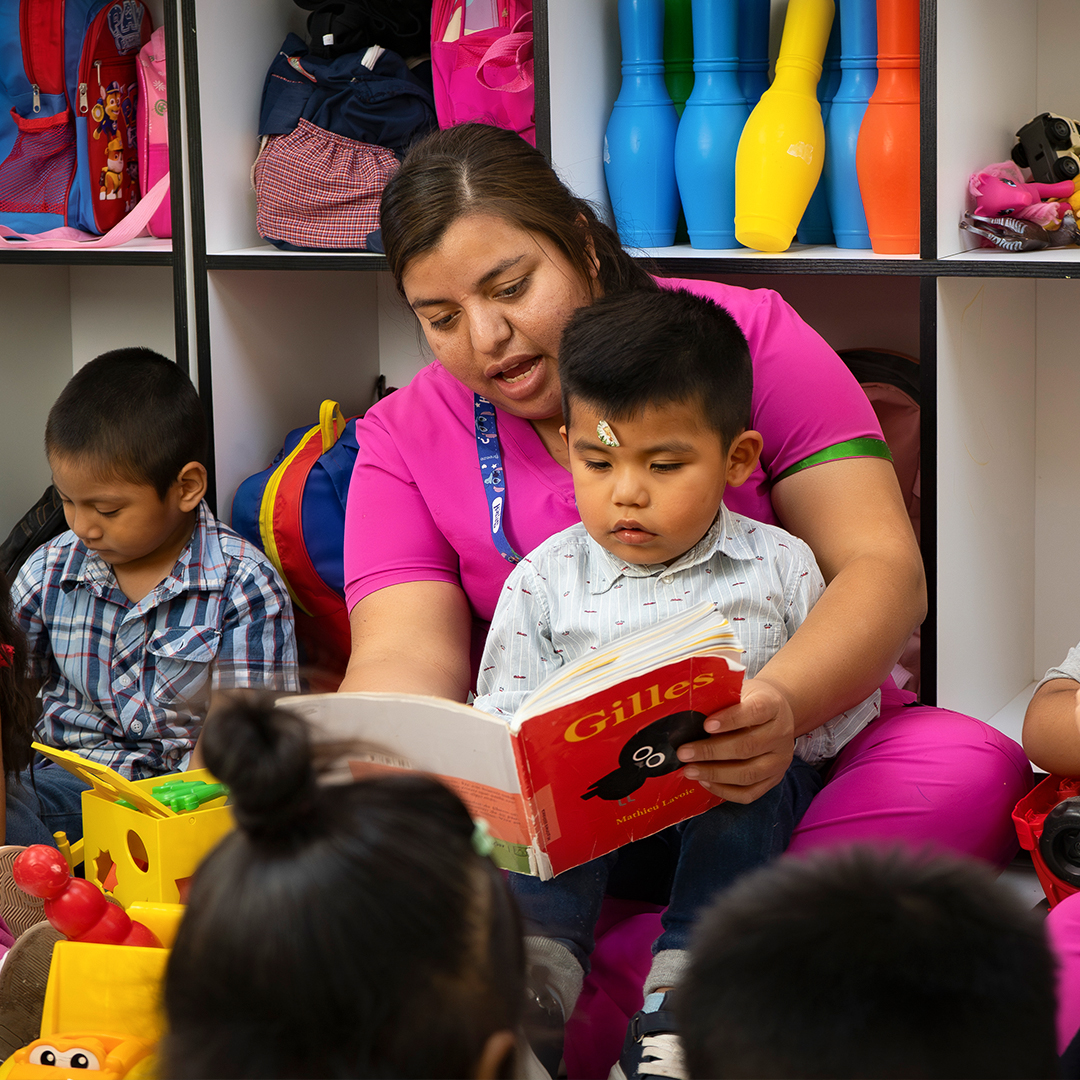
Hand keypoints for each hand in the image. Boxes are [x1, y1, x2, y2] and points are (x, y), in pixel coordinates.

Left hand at [676, 677, 796, 802]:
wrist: (777, 713)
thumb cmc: (749, 702)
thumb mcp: (741, 693)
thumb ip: (722, 702)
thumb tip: (689, 717)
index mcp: (773, 707)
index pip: (755, 712)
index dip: (731, 719)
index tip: (706, 725)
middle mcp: (781, 734)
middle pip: (747, 747)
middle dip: (711, 752)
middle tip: (684, 752)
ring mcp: (780, 760)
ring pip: (748, 773)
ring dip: (715, 774)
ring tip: (690, 770)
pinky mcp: (774, 779)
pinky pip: (750, 793)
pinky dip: (725, 790)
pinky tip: (705, 781)